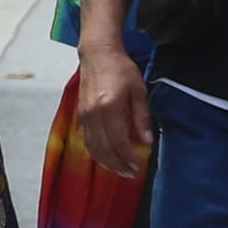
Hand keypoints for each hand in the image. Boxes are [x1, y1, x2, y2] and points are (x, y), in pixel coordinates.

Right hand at [76, 45, 152, 178]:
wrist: (98, 54)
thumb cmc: (121, 70)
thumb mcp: (139, 91)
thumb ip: (142, 118)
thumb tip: (147, 141)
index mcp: (109, 107)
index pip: (119, 141)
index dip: (129, 157)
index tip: (139, 166)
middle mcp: (93, 113)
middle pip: (104, 148)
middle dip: (118, 164)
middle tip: (131, 174)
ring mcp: (84, 115)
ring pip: (93, 147)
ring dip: (106, 162)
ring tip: (119, 170)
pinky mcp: (80, 114)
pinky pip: (86, 140)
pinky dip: (96, 152)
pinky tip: (106, 158)